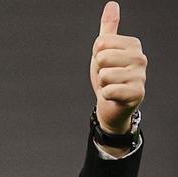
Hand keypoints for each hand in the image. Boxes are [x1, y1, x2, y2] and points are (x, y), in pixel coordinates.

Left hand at [90, 2, 146, 133]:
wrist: (112, 105)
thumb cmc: (108, 77)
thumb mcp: (104, 51)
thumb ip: (108, 29)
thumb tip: (112, 5)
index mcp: (133, 44)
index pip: (100, 43)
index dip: (97, 58)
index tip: (106, 66)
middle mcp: (140, 58)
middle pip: (102, 57)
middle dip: (99, 71)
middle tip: (108, 79)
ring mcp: (140, 76)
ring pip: (105, 75)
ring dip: (103, 85)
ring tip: (111, 87)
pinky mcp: (136, 93)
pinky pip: (109, 90)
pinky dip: (106, 96)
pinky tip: (114, 97)